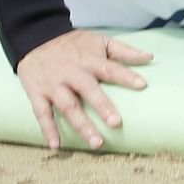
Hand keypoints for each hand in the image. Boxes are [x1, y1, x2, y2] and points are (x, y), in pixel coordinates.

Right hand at [16, 29, 153, 150]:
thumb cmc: (73, 44)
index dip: (126, 76)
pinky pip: (42, 114)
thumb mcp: (99, 40)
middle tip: (116, 124)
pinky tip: (56, 146)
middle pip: (88, 91)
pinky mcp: (37, 93)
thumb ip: (124, 51)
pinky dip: (48, 130)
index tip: (142, 85)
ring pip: (68, 107)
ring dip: (82, 126)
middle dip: (102, 107)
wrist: (34, 37)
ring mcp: (53, 85)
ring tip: (96, 143)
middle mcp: (72, 73)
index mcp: (89, 60)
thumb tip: (149, 57)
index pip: (110, 69)